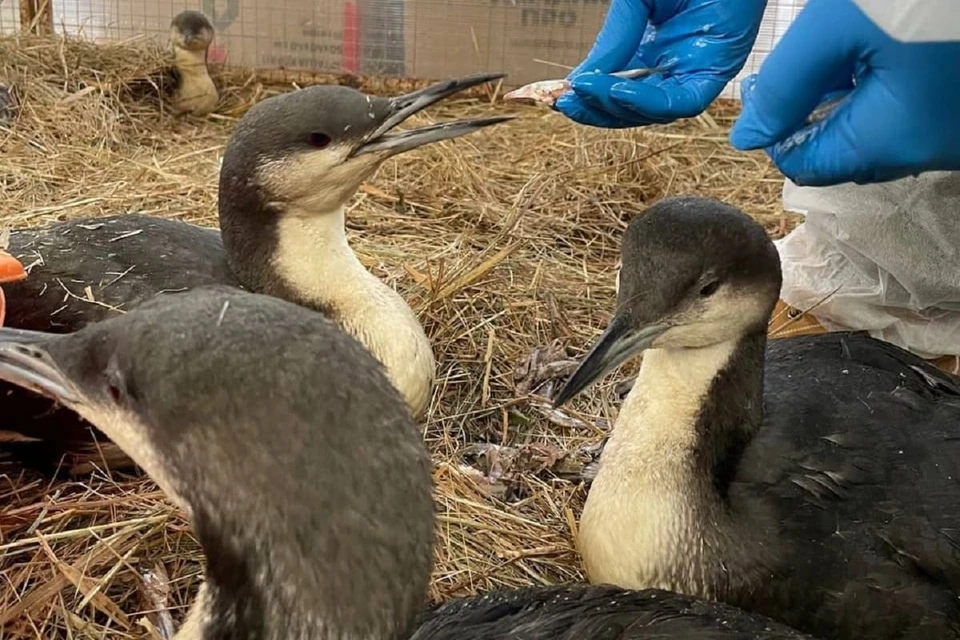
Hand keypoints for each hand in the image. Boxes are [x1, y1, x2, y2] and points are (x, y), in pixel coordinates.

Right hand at [555, 0, 766, 128]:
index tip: (560, 98)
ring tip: (588, 89)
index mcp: (650, 52)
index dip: (589, 100)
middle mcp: (672, 69)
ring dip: (617, 107)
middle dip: (597, 111)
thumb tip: (580, 82)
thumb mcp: (633, 3)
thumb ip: (612, 41)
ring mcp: (694, 73)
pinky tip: (619, 90)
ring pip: (654, 114)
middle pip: (632, 110)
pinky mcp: (717, 72)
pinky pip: (681, 103)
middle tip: (567, 102)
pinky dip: (648, 103)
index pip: (616, 91)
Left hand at [729, 0, 959, 185]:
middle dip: (809, 112)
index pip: (806, 164)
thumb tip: (748, 136)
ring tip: (836, 47)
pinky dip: (883, 88)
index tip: (764, 84)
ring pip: (878, 130)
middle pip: (843, 150)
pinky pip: (912, 113)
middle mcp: (933, 149)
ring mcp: (955, 131)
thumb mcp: (838, 25)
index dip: (775, 129)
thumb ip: (785, 85)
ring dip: (845, 98)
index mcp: (895, 140)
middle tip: (798, 60)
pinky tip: (876, 47)